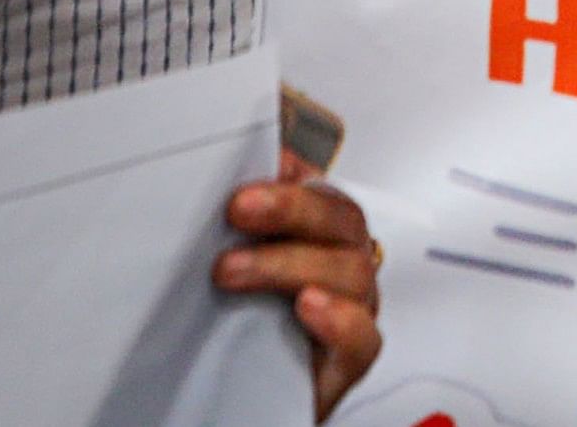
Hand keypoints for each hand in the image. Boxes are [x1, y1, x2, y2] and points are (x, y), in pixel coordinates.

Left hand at [219, 151, 382, 419]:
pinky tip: (307, 307)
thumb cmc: (240, 330)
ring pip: (351, 269)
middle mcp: (338, 264)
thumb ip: (233, 225)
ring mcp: (350, 308)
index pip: (318, 186)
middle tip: (238, 209)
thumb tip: (213, 178)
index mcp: (314, 234)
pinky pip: (364, 335)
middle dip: (290, 208)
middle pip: (341, 218)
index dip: (290, 175)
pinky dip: (338, 318)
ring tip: (236, 271)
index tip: (245, 175)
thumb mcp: (230, 266)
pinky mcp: (349, 359)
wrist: (239, 401)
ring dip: (291, 263)